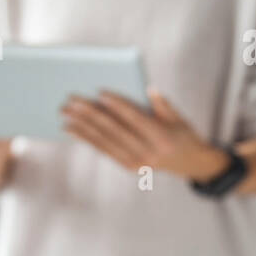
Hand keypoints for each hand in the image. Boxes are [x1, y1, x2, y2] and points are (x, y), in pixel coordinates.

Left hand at [60, 88, 228, 180]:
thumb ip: (162, 104)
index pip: (135, 119)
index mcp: (161, 138)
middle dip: (91, 114)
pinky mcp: (128, 166)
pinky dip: (87, 139)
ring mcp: (136, 162)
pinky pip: (104, 150)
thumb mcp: (179, 118)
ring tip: (65, 113)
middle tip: (72, 101)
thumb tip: (147, 88)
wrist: (190, 164)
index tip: (100, 92)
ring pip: (104, 141)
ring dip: (82, 126)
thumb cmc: (183, 134)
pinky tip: (72, 129)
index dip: (118, 105)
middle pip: (114, 130)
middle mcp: (147, 153)